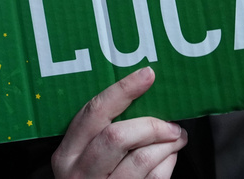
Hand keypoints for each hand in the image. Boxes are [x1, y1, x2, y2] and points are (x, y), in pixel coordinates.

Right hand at [51, 67, 186, 178]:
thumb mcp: (84, 157)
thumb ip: (102, 131)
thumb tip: (143, 95)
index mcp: (67, 154)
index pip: (95, 112)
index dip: (123, 90)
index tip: (148, 74)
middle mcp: (79, 173)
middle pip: (118, 136)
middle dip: (151, 125)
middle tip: (172, 125)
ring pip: (142, 159)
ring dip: (167, 145)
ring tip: (176, 139)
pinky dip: (168, 165)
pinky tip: (169, 159)